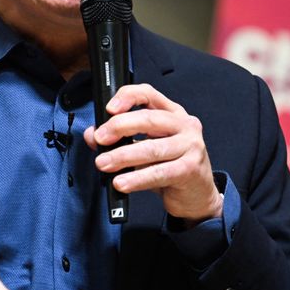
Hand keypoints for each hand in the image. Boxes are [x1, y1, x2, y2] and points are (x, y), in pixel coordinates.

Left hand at [82, 83, 222, 222]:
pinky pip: (159, 172)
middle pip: (148, 119)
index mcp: (172, 113)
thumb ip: (120, 139)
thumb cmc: (170, 166)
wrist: (196, 195)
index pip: (148, 94)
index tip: (108, 109)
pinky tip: (122, 183)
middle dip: (119, 127)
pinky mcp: (191, 169)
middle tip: (100, 140)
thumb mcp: (144, 149)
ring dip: (123, 156)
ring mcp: (191, 146)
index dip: (127, 97)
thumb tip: (93, 135)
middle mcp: (184, 125)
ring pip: (152, 148)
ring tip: (103, 163)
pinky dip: (137, 178)